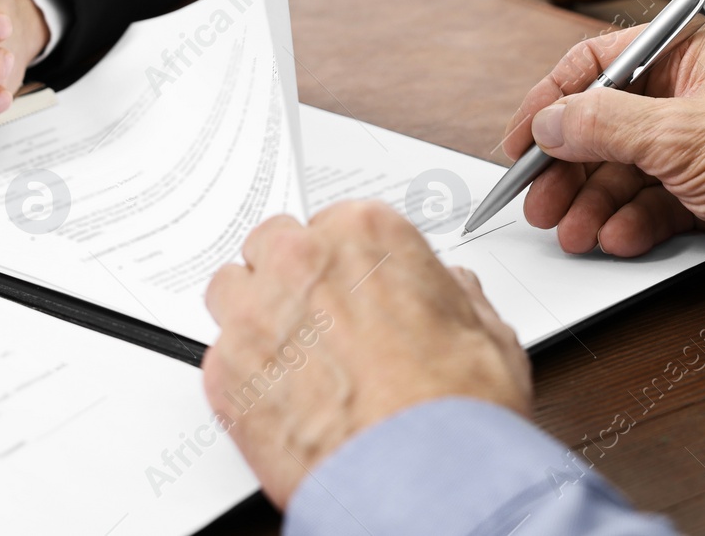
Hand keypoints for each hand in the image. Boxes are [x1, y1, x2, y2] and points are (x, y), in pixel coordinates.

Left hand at [202, 202, 531, 508]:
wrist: (423, 482)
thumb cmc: (455, 410)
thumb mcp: (486, 332)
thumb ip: (453, 295)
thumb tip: (451, 292)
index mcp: (363, 234)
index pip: (333, 223)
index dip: (345, 263)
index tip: (353, 287)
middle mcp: (300, 262)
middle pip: (272, 244)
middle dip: (292, 276)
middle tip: (320, 317)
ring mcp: (254, 315)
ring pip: (231, 290)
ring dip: (254, 313)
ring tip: (291, 355)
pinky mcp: (225, 374)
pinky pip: (219, 357)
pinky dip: (244, 376)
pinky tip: (281, 401)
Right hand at [505, 20, 704, 311]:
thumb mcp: (680, 135)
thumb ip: (603, 125)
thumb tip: (549, 122)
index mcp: (688, 54)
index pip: (597, 65)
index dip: (552, 101)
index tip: (521, 139)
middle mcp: (689, 95)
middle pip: (601, 124)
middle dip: (566, 166)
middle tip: (537, 199)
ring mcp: (697, 147)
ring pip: (620, 170)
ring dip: (590, 202)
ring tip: (569, 231)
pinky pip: (648, 204)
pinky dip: (626, 222)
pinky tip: (613, 239)